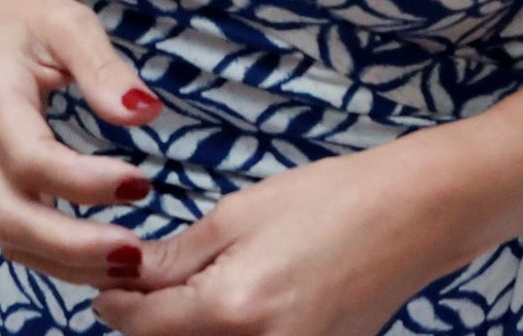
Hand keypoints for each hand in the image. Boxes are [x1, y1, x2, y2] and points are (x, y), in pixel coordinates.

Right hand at [0, 0, 164, 291]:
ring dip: (67, 263)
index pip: (31, 159)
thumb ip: (103, 67)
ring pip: (10, 238)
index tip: (140, 183)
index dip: (84, 182)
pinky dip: (55, 258)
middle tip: (135, 252)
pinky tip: (100, 259)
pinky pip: (14, 236)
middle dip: (74, 246)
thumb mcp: (66, 20)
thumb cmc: (16, 19)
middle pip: (12, 218)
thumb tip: (143, 114)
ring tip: (127, 264)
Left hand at [97, 137, 468, 335]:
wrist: (416, 216)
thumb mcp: (240, 213)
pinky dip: (232, 332)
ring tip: (200, 285)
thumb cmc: (332, 200)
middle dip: (154, 319)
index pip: (141, 324)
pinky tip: (240, 300)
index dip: (115, 303)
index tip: (107, 286)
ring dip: (191, 326)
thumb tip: (126, 275)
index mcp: (231, 307)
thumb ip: (178, 255)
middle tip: (151, 282)